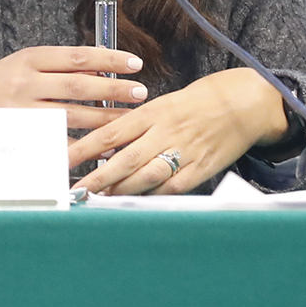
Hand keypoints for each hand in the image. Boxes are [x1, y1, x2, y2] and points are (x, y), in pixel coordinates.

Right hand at [0, 46, 145, 132]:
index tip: (134, 64)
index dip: (110, 60)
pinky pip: (54, 142)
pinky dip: (78, 145)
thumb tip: (100, 72)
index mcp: (30, 58)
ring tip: (127, 121)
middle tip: (140, 93)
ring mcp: (21, 111)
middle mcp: (25, 82)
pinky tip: (96, 149)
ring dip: (103, 120)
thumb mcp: (23, 65)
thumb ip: (58, 69)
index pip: (78, 56)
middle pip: (79, 86)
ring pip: (71, 116)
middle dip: (114, 91)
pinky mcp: (18, 135)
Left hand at [67, 68, 288, 194]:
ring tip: (99, 200)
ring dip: (120, 191)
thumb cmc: (198, 102)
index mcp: (152, 111)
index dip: (84, 148)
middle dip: (96, 177)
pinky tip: (137, 204)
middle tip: (74, 190)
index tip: (62, 160)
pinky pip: (172, 188)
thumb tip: (105, 146)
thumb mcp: (162, 104)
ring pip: (145, 176)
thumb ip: (136, 125)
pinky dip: (152, 197)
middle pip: (123, 159)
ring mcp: (183, 151)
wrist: (242, 103)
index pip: (110, 132)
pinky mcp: (200, 169)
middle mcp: (164, 131)